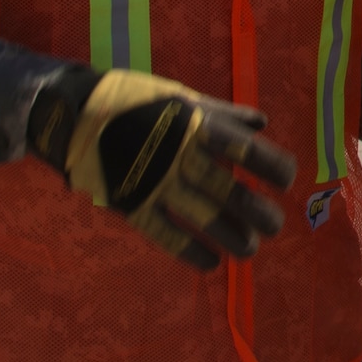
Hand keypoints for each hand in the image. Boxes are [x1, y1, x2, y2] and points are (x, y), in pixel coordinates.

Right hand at [31, 67, 296, 270]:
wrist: (73, 111)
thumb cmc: (138, 101)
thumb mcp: (183, 98)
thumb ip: (224, 114)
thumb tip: (263, 124)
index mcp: (196, 124)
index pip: (245, 149)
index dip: (271, 166)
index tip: (288, 180)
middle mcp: (179, 154)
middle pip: (226, 189)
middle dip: (255, 210)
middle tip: (275, 226)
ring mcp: (154, 180)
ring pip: (200, 215)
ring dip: (229, 234)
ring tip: (250, 250)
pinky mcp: (130, 202)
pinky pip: (163, 233)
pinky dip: (188, 250)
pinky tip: (210, 263)